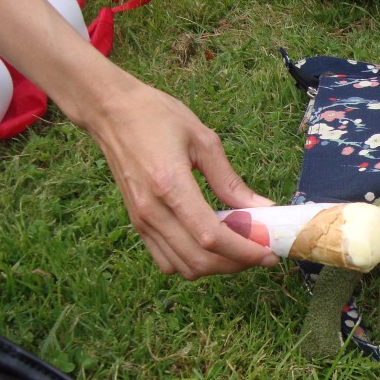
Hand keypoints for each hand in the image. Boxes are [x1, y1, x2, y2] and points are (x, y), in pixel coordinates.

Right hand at [87, 77, 278, 278]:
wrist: (110, 112)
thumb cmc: (156, 117)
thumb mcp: (203, 140)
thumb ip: (230, 181)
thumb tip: (262, 209)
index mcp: (170, 185)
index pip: (211, 237)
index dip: (244, 252)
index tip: (269, 254)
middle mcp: (152, 210)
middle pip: (199, 260)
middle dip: (236, 263)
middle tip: (259, 252)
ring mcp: (141, 221)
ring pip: (183, 267)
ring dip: (216, 267)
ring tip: (239, 249)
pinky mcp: (137, 224)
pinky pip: (166, 261)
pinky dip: (193, 263)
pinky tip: (211, 246)